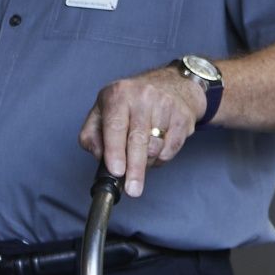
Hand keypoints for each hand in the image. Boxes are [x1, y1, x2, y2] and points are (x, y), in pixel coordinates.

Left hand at [77, 65, 205, 197]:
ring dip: (146, 163)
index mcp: (119, 94)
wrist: (172, 85)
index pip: (115, 126)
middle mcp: (143, 96)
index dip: (115, 151)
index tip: (116, 171)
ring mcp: (165, 106)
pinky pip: (171, 149)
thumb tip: (98, 156)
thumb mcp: (103, 110)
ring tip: (140, 158)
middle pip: (138, 140)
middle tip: (133, 190)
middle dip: (134, 169)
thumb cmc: (132, 103)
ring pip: (155, 148)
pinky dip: (161, 158)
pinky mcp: (183, 117)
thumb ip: (92, 134)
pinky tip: (156, 149)